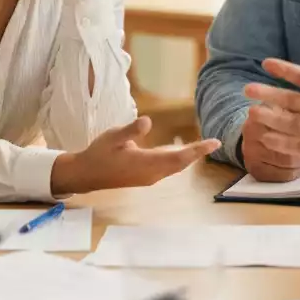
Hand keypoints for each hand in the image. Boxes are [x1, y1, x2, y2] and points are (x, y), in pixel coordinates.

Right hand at [50, 117, 219, 194]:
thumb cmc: (98, 154)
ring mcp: (148, 178)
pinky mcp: (144, 178)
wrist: (86, 175)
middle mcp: (151, 174)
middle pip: (181, 164)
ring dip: (188, 158)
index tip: (213, 143)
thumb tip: (147, 121)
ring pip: (175, 168)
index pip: (179, 157)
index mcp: (145, 164)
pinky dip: (178, 160)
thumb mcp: (112, 137)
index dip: (197, 150)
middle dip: (197, 153)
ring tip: (201, 147)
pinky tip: (180, 154)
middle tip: (213, 143)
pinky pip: (168, 169)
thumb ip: (131, 130)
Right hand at [243, 41, 299, 192]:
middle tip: (248, 90)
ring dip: (272, 118)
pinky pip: (299, 146)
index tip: (267, 63)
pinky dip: (283, 143)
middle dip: (269, 95)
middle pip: (291, 101)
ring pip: (291, 123)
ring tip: (253, 113)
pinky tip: (267, 137)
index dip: (286, 71)